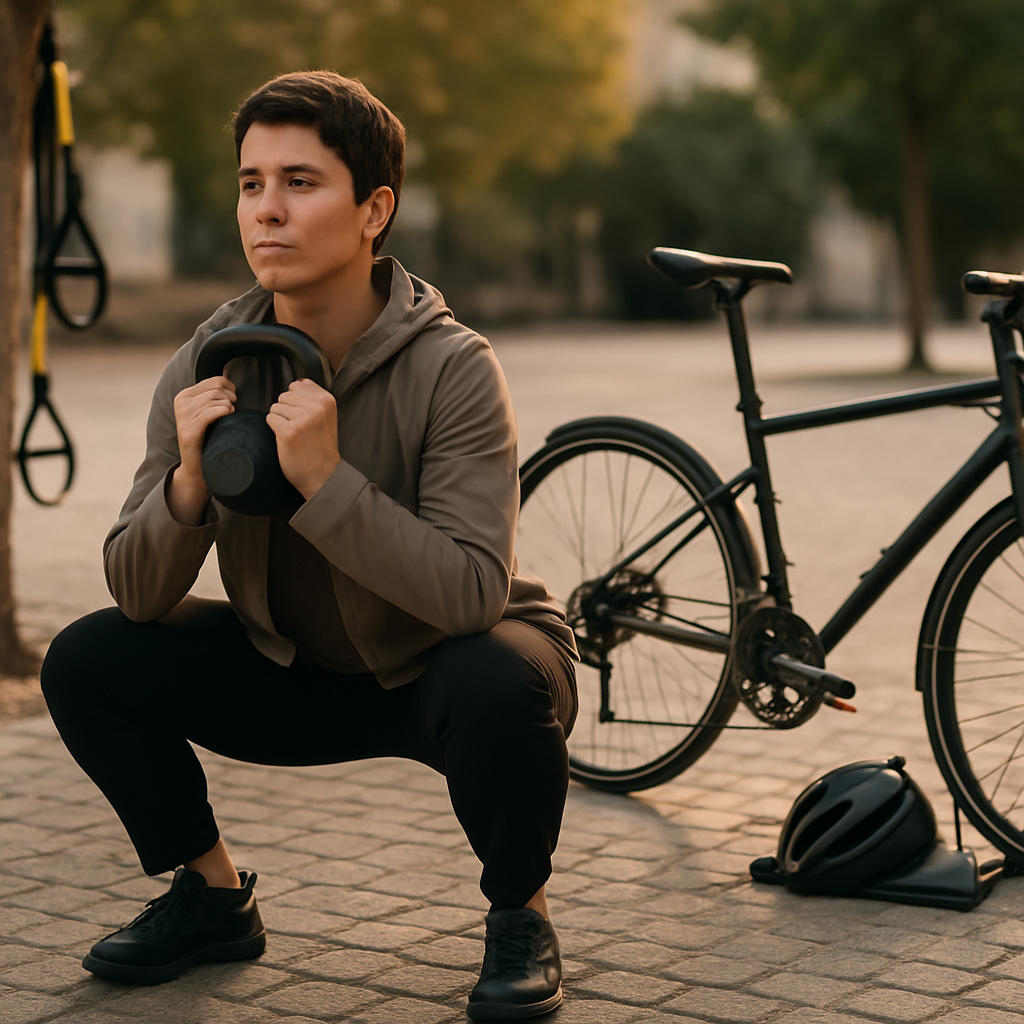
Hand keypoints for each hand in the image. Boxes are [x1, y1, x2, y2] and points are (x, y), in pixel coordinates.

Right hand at [168, 376, 235, 524]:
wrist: (197, 467)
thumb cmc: (208, 438)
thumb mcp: (207, 412)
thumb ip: (214, 395)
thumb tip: (229, 375)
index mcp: (184, 395)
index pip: (215, 381)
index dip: (231, 389)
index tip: (233, 401)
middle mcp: (181, 402)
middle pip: (217, 389)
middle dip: (231, 399)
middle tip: (232, 411)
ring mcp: (183, 415)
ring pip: (216, 400)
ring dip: (228, 408)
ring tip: (229, 417)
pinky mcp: (189, 429)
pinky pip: (211, 412)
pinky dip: (224, 413)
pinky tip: (228, 418)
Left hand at [266, 378, 340, 498]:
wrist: (323, 475)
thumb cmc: (321, 446)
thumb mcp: (326, 416)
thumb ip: (313, 398)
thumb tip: (295, 382)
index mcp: (327, 400)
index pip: (298, 384)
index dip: (296, 401)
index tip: (305, 417)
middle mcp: (316, 407)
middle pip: (284, 395)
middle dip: (286, 411)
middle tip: (300, 429)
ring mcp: (303, 419)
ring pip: (276, 407)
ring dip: (280, 421)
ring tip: (294, 434)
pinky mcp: (288, 432)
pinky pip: (270, 419)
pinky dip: (274, 430)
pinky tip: (287, 440)